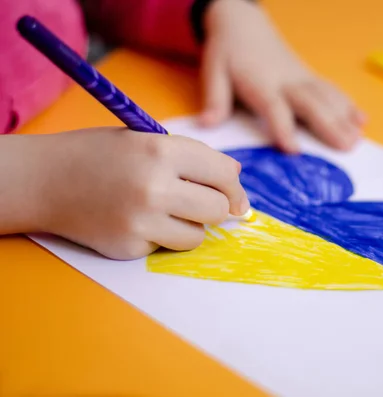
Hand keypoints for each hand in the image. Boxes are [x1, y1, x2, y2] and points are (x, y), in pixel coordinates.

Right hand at [32, 128, 247, 259]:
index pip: (223, 175)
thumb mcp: (146, 140)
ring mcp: (141, 221)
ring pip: (197, 236)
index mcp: (161, 150)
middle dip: (216, 208)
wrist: (45, 180)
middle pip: (218, 210)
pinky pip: (167, 247)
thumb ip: (193, 157)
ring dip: (189, 226)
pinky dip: (161, 237)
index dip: (234, 187)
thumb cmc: (101, 155)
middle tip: (201, 204)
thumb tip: (235, 178)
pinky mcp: (129, 247)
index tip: (237, 199)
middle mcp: (154, 187)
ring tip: (162, 209)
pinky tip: (136, 220)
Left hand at [198, 0, 365, 152]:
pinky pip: (332, 90)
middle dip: (329, 125)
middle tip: (347, 147)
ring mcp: (301, 78)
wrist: (243, 23)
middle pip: (311, 103)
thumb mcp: (213, 71)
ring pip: (327, 97)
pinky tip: (362, 119)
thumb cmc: (227, 52)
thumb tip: (207, 124)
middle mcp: (286, 81)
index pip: (274, 107)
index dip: (283, 127)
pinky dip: (348, 104)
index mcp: (260, 83)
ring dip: (344, 118)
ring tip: (358, 140)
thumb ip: (215, 99)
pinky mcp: (309, 76)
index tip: (294, 149)